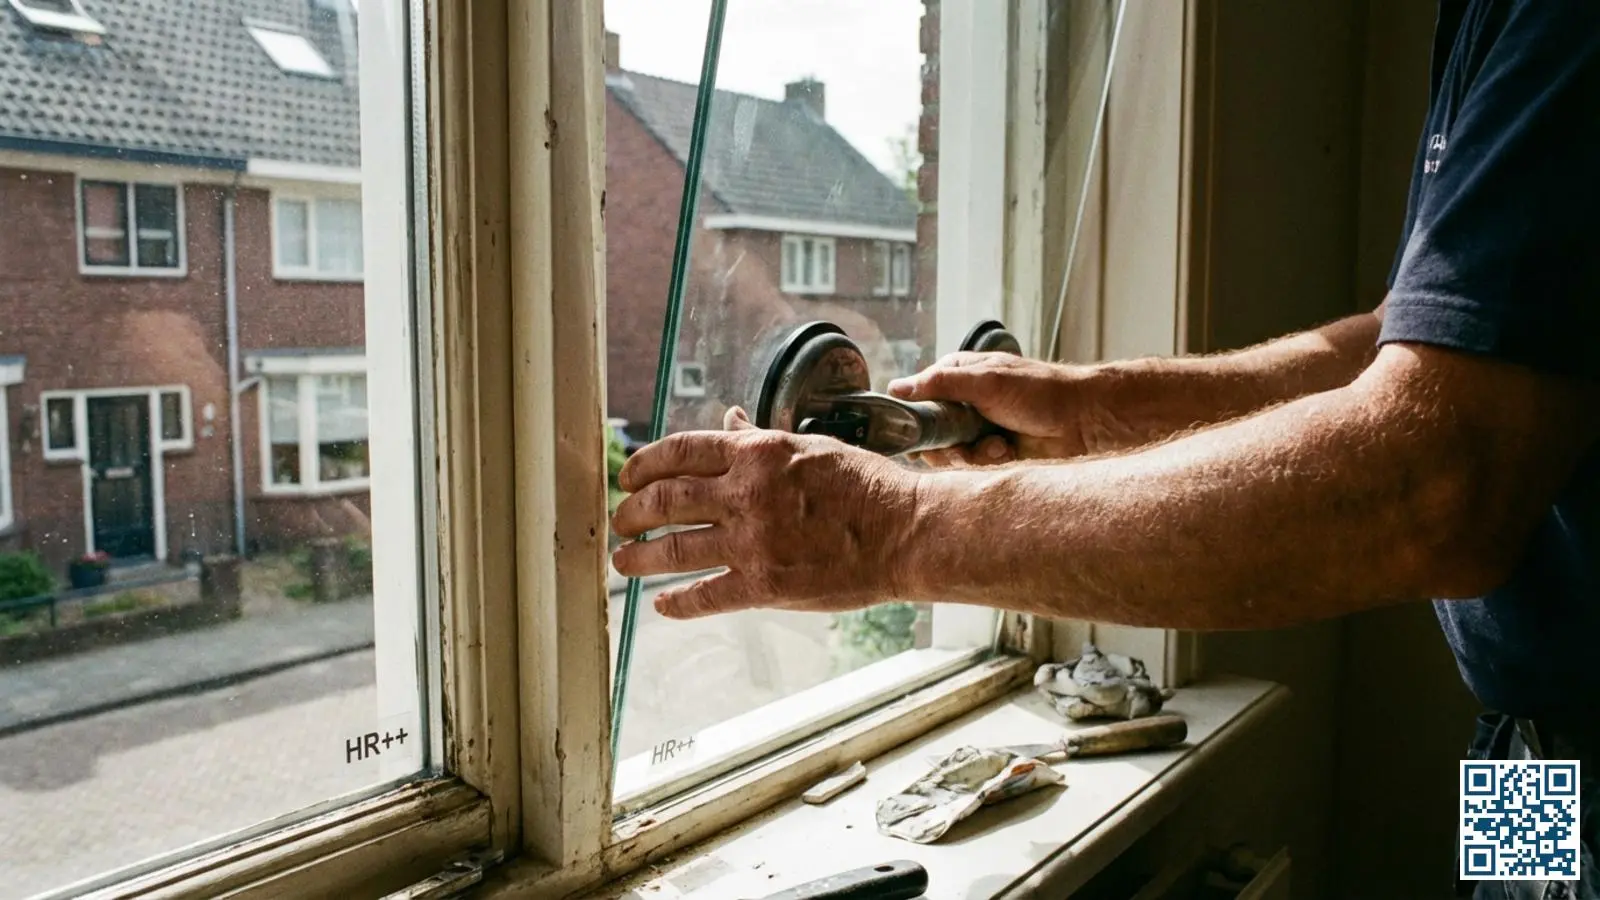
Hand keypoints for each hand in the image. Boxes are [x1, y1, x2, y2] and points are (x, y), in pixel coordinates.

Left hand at [610, 407, 919, 618]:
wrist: (907, 533)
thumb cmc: (867, 487)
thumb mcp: (810, 447)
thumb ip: (761, 440)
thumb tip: (729, 421)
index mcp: (757, 454)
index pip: (680, 452)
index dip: (643, 464)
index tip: (628, 476)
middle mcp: (747, 495)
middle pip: (665, 500)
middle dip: (632, 511)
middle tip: (619, 520)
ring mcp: (753, 542)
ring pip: (673, 549)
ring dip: (639, 557)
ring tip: (623, 561)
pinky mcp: (765, 586)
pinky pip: (705, 596)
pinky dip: (677, 603)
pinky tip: (662, 605)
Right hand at [888, 352, 1093, 467]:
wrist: (1083, 421)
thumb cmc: (1039, 391)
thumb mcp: (987, 380)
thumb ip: (941, 383)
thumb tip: (896, 388)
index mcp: (958, 376)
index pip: (918, 396)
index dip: (914, 415)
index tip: (917, 430)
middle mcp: (964, 404)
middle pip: (930, 433)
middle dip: (943, 444)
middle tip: (959, 444)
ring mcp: (977, 430)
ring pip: (949, 455)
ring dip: (970, 454)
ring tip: (996, 445)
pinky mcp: (992, 455)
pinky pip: (972, 467)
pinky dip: (988, 462)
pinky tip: (1007, 452)